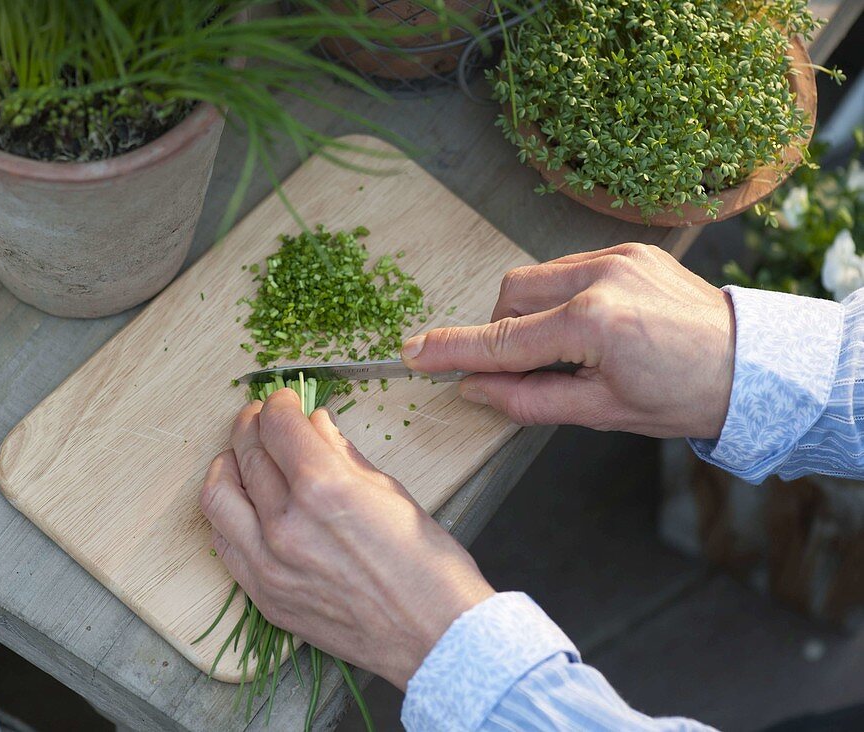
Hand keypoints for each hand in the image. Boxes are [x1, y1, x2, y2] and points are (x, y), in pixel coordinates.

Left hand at [200, 389, 494, 689]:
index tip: (284, 401)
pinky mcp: (264, 596)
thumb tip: (314, 424)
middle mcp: (285, 525)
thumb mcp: (388, 490)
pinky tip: (243, 502)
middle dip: (252, 424)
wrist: (434, 634)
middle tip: (261, 417)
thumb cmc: (425, 564)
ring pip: (218, 496)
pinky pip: (224, 543)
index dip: (278, 404)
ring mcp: (268, 565)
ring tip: (243, 455)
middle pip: (246, 453)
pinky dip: (228, 513)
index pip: (277, 425)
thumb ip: (341, 453)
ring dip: (228, 464)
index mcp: (323, 489)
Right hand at [401, 243, 734, 438]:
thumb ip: (527, 398)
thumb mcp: (600, 412)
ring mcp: (618, 256)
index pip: (503, 341)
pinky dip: (561, 296)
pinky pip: (569, 267)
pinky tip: (591, 324)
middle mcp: (602, 277)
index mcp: (595, 325)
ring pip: (536, 277)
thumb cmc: (685, 397)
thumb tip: (473, 388)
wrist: (753, 366)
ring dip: (532, 312)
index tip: (412, 353)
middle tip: (529, 366)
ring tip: (570, 348)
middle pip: (510, 295)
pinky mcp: (631, 248)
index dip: (452, 351)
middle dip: (504, 330)